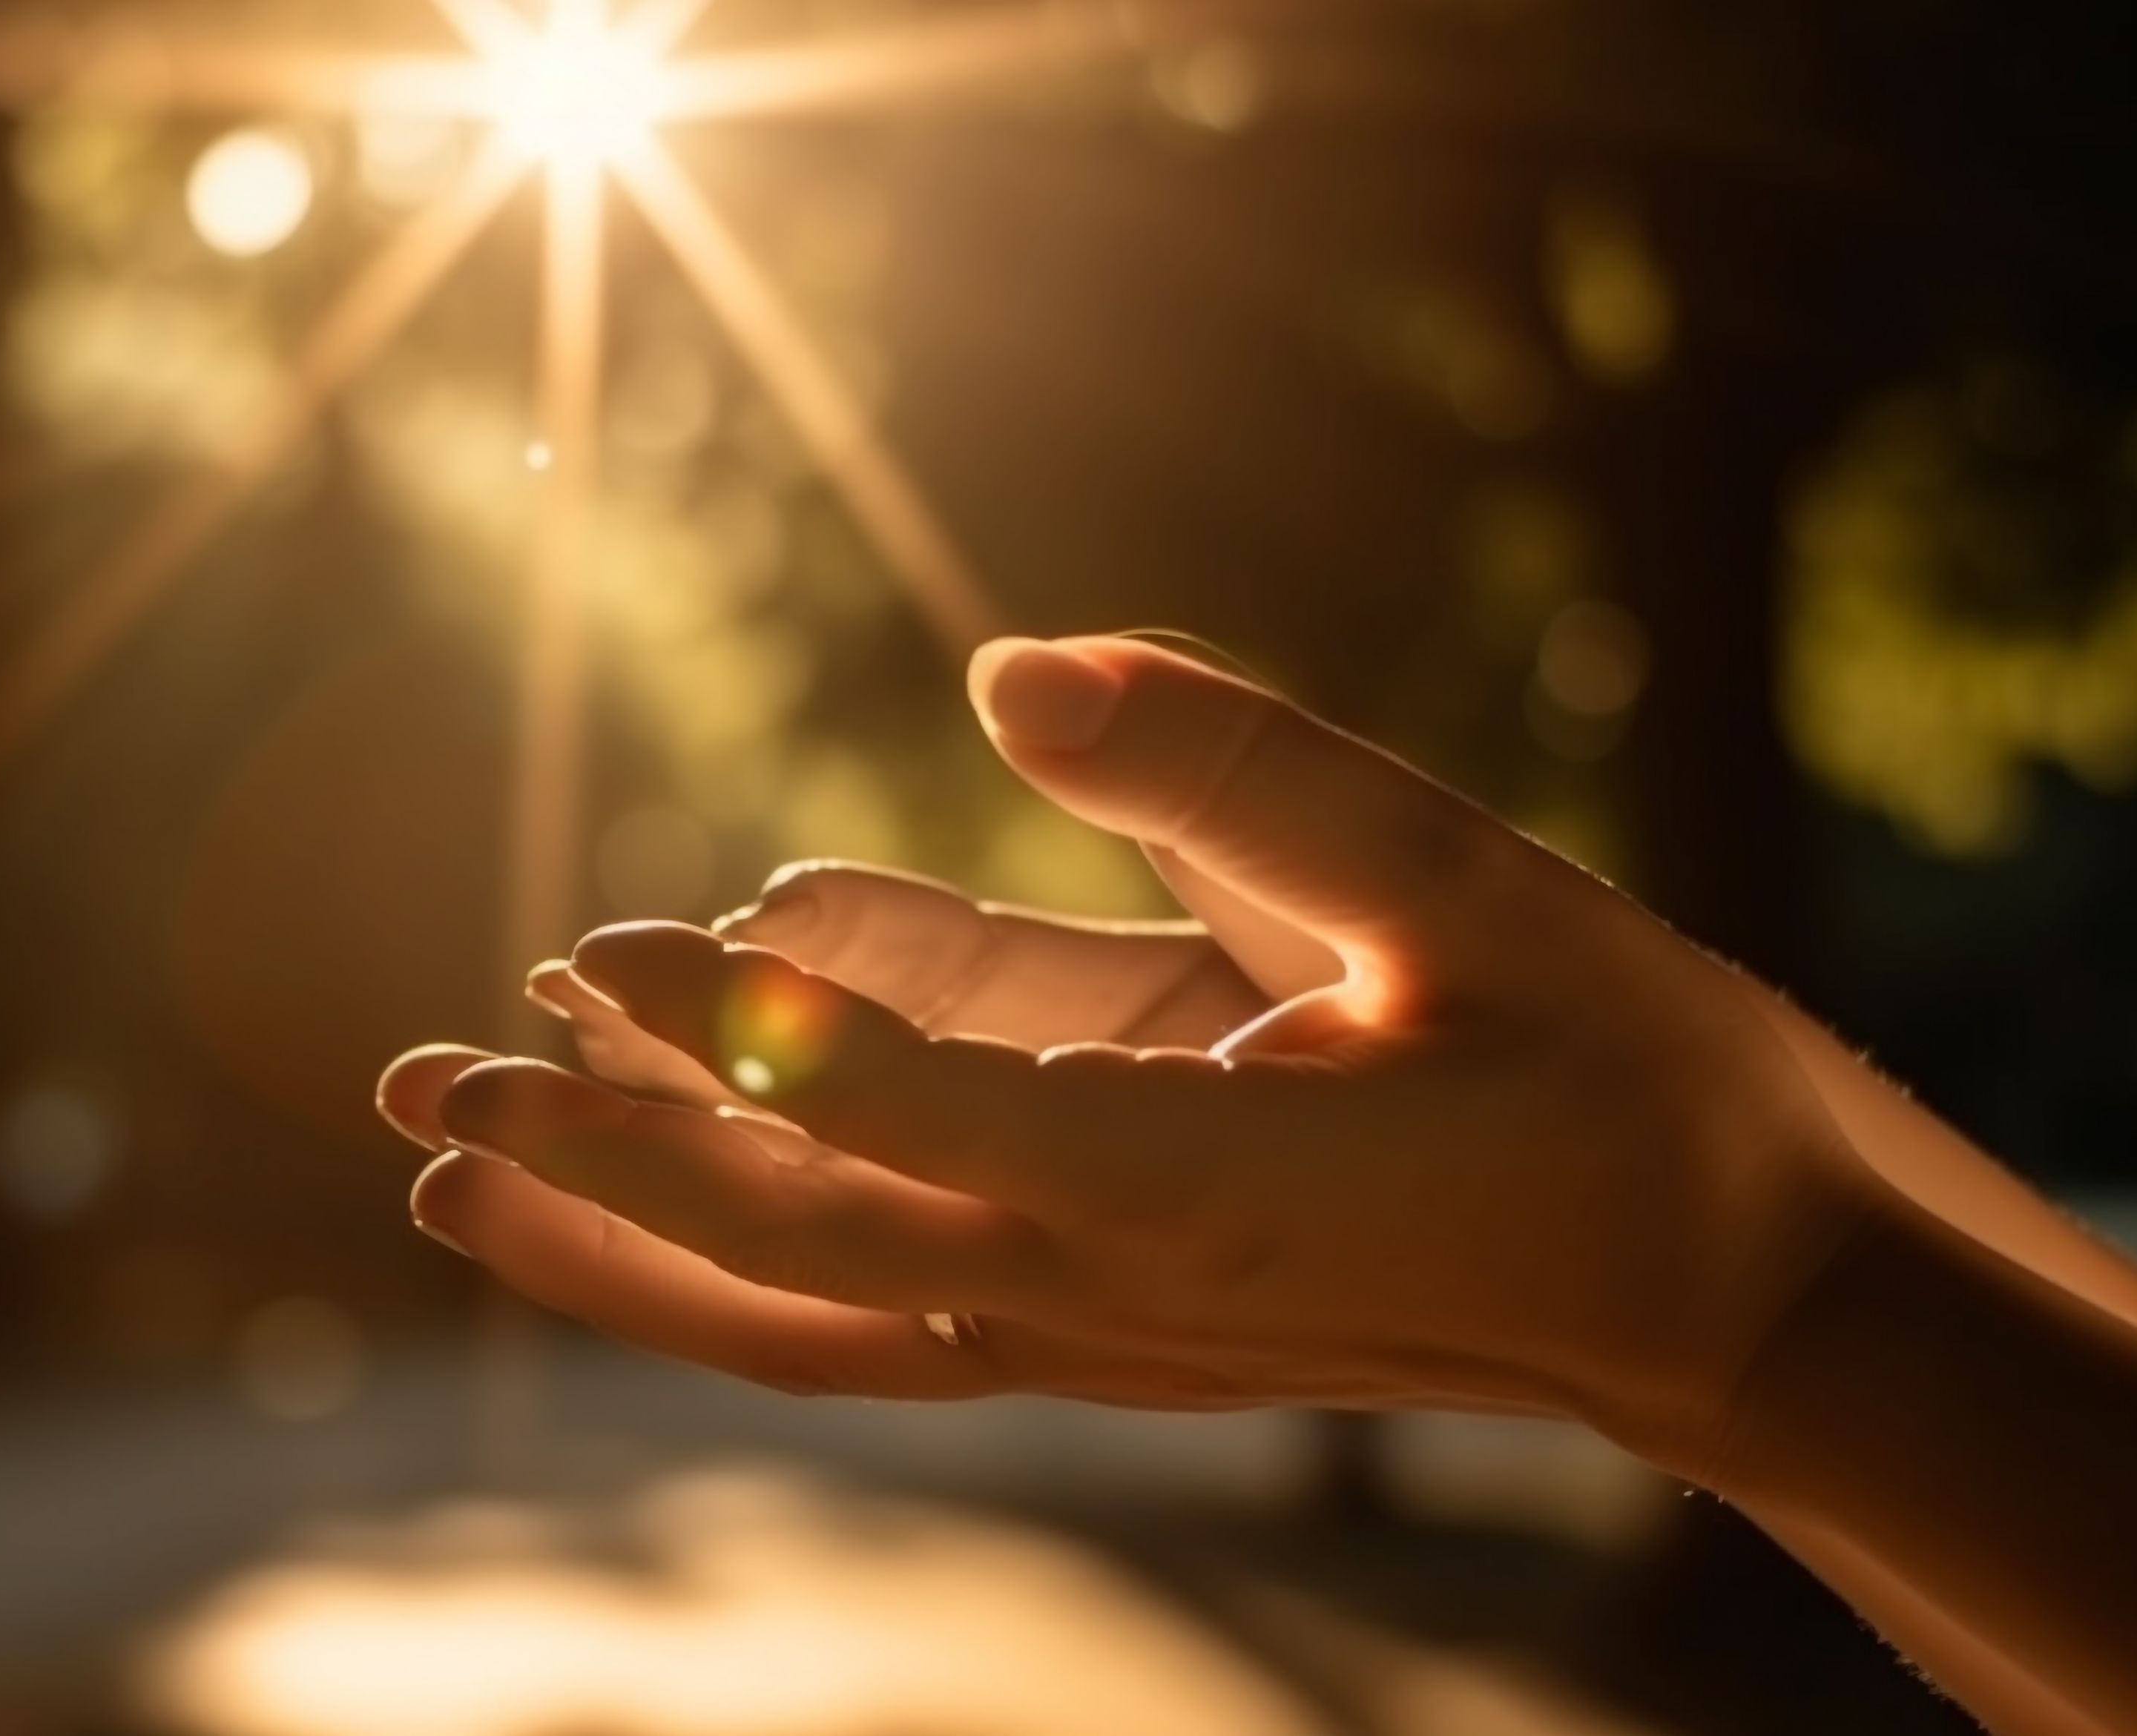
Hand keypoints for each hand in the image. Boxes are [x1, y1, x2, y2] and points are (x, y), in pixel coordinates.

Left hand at [390, 636, 1877, 1468]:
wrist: (1722, 1292)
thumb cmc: (1624, 1082)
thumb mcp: (1469, 889)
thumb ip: (1245, 775)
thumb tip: (1016, 663)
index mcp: (1193, 1189)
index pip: (899, 1121)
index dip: (735, 1036)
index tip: (596, 956)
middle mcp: (1116, 1292)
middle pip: (798, 1243)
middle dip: (597, 1163)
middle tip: (414, 1087)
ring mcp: (1107, 1336)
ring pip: (810, 1319)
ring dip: (627, 1251)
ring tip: (453, 1184)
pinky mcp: (1118, 1328)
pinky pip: (883, 1325)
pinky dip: (743, 1279)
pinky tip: (652, 1232)